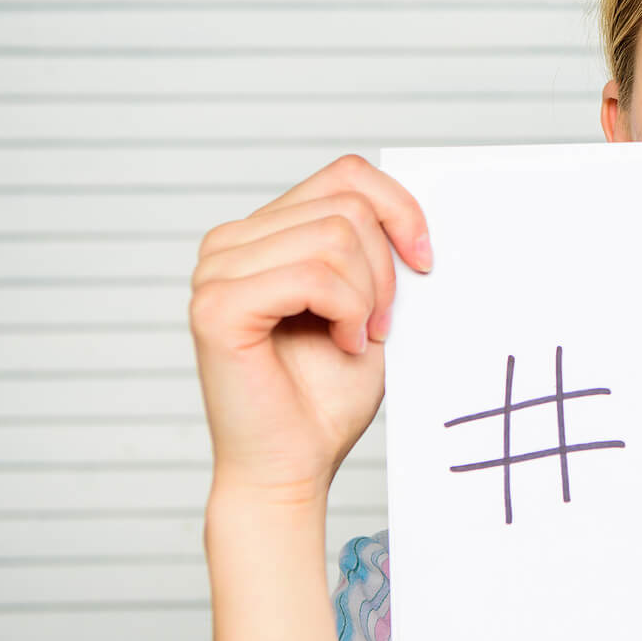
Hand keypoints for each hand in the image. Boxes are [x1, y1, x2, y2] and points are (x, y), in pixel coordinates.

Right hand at [189, 154, 430, 504]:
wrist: (294, 466)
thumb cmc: (328, 394)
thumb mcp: (371, 305)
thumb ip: (378, 251)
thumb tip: (424, 208)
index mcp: (263, 234)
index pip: (346, 174)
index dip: (399, 208)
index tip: (426, 262)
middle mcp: (230, 243)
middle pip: (347, 204)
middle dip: (385, 268)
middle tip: (380, 323)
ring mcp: (215, 271)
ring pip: (334, 237)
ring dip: (368, 296)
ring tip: (356, 337)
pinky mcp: (216, 306)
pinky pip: (313, 276)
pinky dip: (347, 312)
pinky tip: (342, 345)